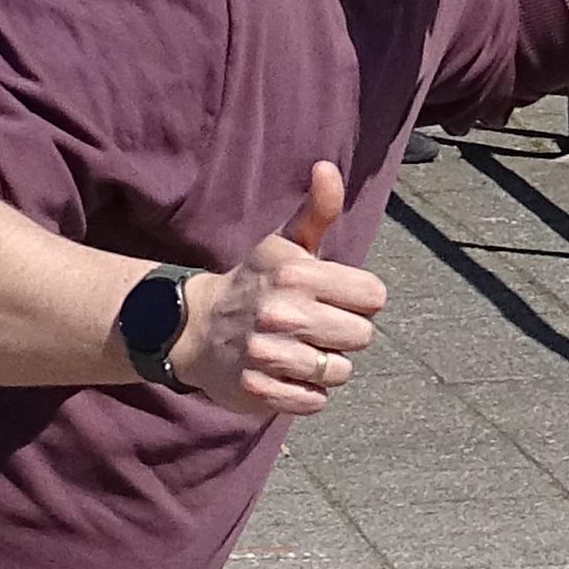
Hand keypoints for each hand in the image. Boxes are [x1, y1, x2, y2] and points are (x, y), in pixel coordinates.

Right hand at [180, 164, 388, 416]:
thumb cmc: (256, 284)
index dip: (359, 300)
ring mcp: (268, 354)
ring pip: (340, 372)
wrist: (193, 327)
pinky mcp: (259, 390)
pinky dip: (305, 392)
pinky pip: (314, 401)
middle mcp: (282, 313)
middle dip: (344, 333)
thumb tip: (326, 167)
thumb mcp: (285, 244)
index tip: (333, 297)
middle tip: (313, 326)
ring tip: (297, 348)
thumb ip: (317, 210)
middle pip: (362, 336)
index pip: (374, 296)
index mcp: (297, 273)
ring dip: (325, 365)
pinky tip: (285, 374)